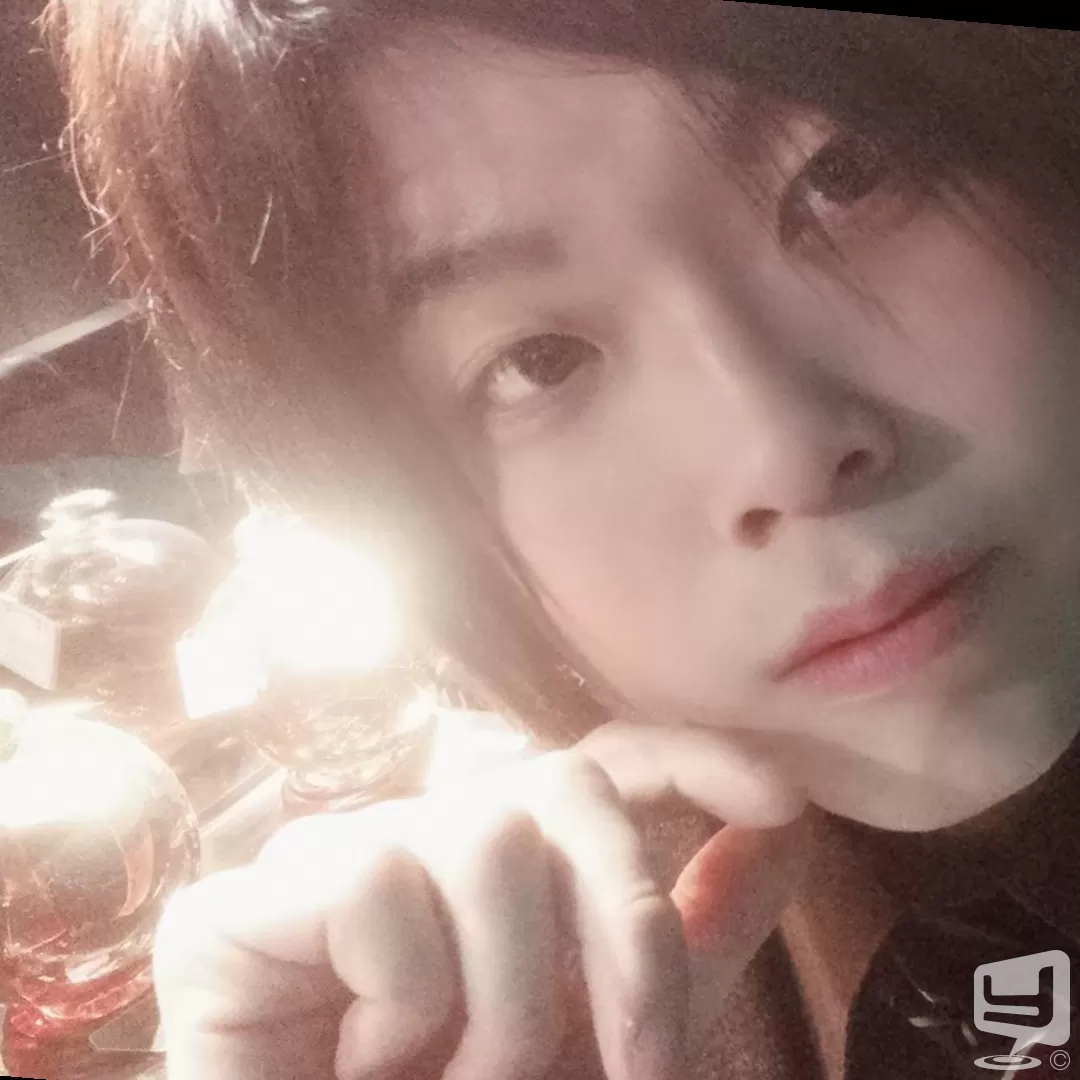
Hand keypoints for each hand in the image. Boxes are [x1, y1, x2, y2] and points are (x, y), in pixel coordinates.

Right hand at [153, 722, 808, 1079]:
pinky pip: (379, 881)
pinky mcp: (242, 901)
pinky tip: (364, 1061)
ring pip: (488, 836)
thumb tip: (778, 837)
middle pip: (566, 788)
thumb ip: (685, 947)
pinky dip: (405, 1001)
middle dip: (631, 934)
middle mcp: (418, 837)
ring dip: (511, 1000)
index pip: (593, 762)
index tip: (776, 801)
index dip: (686, 758)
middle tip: (640, 1069)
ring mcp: (331, 856)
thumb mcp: (603, 1044)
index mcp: (498, 865)